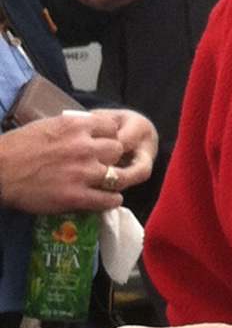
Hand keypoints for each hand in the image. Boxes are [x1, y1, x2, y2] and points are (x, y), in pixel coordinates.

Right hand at [0, 109, 158, 212]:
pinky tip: (105, 200)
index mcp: (75, 126)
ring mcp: (82, 173)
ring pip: (118, 176)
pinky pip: (109, 200)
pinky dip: (111, 201)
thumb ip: (72, 129)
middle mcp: (83, 147)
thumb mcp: (46, 126)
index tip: (103, 144)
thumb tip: (89, 131)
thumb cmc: (16, 148)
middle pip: (117, 151)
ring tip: (107, 185)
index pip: (112, 127)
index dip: (108, 137)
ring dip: (113, 181)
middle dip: (111, 158)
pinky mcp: (76, 197)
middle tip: (102, 165)